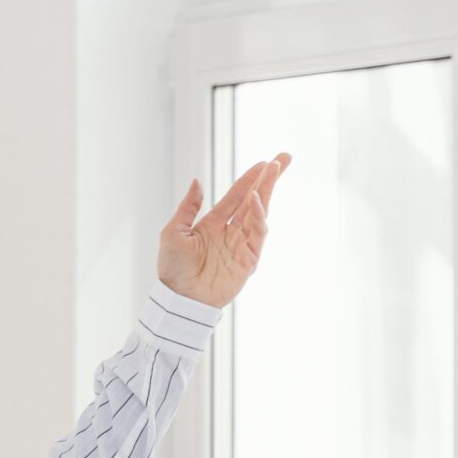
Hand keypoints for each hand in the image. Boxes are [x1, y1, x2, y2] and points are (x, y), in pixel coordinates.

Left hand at [158, 153, 288, 307]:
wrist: (180, 299)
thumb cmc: (173, 269)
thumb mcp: (173, 232)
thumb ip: (188, 207)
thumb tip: (197, 180)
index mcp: (212, 223)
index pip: (236, 196)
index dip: (250, 179)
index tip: (265, 162)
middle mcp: (230, 231)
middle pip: (254, 200)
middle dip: (269, 179)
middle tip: (284, 158)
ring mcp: (241, 244)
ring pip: (260, 212)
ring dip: (267, 191)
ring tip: (273, 170)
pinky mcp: (249, 259)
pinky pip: (258, 233)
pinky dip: (260, 216)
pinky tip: (257, 199)